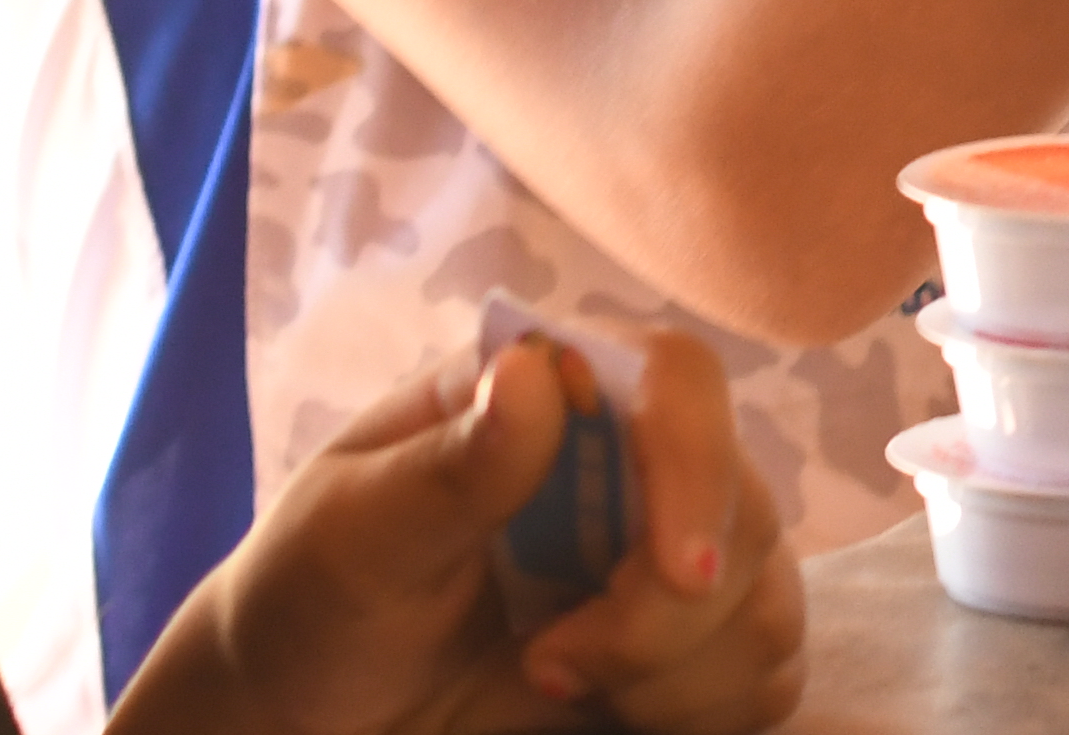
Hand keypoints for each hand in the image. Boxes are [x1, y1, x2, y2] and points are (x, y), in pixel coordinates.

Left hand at [124, 328, 798, 734]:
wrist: (300, 719)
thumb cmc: (307, 603)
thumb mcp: (352, 537)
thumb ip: (448, 468)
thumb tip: (535, 369)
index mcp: (546, 397)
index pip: (677, 381)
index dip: (698, 464)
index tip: (675, 576)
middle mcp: (625, 463)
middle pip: (744, 503)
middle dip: (663, 615)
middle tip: (545, 669)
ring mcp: (661, 556)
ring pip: (769, 596)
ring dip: (686, 671)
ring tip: (559, 687)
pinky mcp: (683, 650)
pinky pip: (768, 670)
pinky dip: (710, 707)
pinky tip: (619, 713)